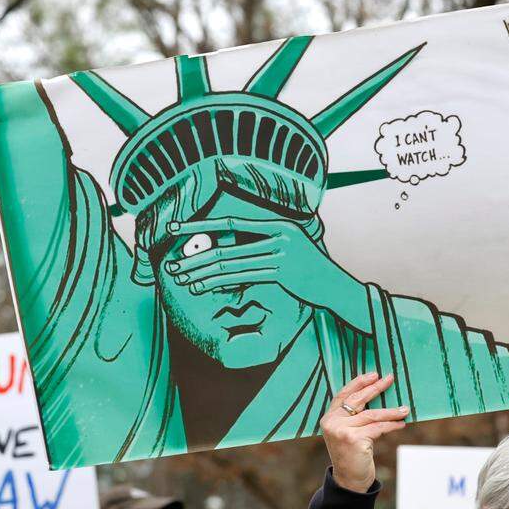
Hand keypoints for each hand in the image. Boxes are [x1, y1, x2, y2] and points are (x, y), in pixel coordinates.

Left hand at [163, 218, 370, 332]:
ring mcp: (279, 252)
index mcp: (276, 224)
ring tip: (181, 278)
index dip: (201, 224)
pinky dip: (219, 282)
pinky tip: (202, 287)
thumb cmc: (310, 270)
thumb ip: (263, 245)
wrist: (337, 286)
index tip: (176, 227)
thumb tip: (232, 250)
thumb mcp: (289, 249)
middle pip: (225, 245)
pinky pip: (241, 277)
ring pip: (230, 263)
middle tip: (171, 264)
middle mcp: (276, 234)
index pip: (230, 220)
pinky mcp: (280, 271)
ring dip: (202, 272)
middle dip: (194, 255)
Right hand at [320, 373, 408, 492]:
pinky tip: (401, 423)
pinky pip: (378, 427)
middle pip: (357, 399)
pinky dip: (391, 424)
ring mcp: (342, 431)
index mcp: (329, 418)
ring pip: (372, 414)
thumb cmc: (351, 455)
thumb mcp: (347, 433)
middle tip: (390, 379)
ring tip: (404, 409)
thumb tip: (376, 396)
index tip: (374, 374)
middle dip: (376, 388)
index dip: (359, 383)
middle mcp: (333, 422)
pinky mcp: (354, 439)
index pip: (344, 394)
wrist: (349, 480)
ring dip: (391, 411)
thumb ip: (354, 417)